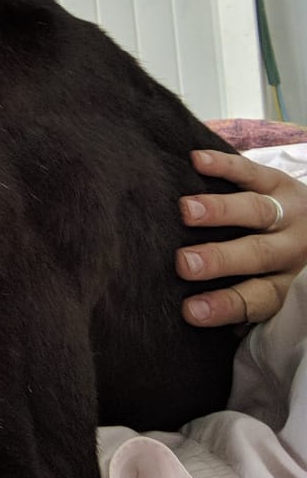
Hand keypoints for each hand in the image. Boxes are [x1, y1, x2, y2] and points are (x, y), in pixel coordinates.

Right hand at [176, 149, 306, 326]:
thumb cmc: (278, 268)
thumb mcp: (274, 290)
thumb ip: (244, 302)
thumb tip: (193, 317)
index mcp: (288, 284)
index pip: (258, 298)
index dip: (225, 305)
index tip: (189, 311)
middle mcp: (292, 250)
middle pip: (258, 255)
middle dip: (221, 258)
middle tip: (186, 262)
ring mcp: (289, 212)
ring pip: (258, 211)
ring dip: (222, 211)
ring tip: (186, 211)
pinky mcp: (279, 181)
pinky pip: (253, 172)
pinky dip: (225, 166)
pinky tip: (197, 161)